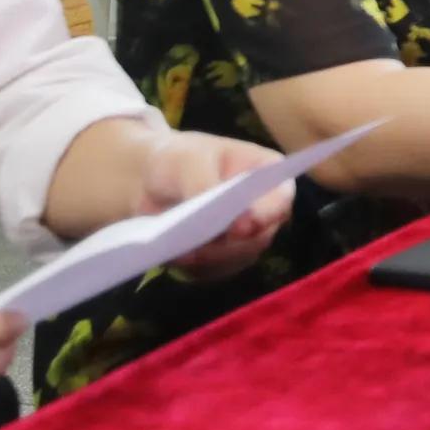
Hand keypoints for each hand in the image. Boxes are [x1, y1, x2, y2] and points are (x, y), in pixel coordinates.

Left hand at [133, 130, 293, 276]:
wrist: (149, 181)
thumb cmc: (178, 159)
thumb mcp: (188, 160)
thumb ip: (203, 182)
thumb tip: (214, 214)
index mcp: (266, 175)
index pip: (280, 197)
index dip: (267, 213)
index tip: (243, 224)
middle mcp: (262, 210)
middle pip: (261, 236)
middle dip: (233, 242)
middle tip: (205, 241)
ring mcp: (244, 239)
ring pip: (238, 257)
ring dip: (211, 256)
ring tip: (184, 249)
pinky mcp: (221, 260)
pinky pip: (215, 271)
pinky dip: (196, 267)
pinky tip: (178, 255)